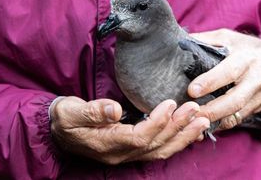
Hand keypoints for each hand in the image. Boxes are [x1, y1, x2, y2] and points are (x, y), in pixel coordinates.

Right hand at [50, 97, 208, 163]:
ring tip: (202, 122)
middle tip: (197, 110)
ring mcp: (127, 155)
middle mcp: (121, 154)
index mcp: (107, 144)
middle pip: (155, 145)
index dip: (157, 123)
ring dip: (183, 137)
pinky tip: (189, 132)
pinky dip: (176, 141)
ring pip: (161, 151)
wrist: (58, 131)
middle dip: (178, 128)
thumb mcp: (70, 112)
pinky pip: (158, 150)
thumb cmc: (65, 119)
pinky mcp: (132, 150)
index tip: (170, 104)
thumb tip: (114, 109)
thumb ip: (92, 111)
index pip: (138, 138)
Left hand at [188, 28, 260, 129]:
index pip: (228, 72)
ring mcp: (259, 96)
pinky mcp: (260, 107)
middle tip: (192, 113)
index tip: (192, 90)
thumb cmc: (248, 48)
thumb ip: (206, 40)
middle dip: (212, 110)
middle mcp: (255, 79)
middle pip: (234, 100)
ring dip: (216, 120)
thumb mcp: (229, 37)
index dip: (209, 82)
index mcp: (246, 58)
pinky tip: (209, 124)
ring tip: (196, 122)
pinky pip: (240, 119)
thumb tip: (181, 43)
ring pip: (238, 114)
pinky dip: (224, 123)